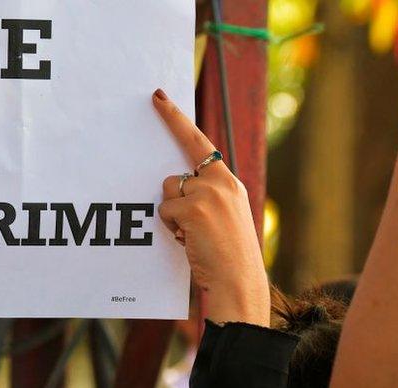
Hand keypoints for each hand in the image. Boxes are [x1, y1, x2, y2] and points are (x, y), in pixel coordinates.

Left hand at [152, 89, 268, 326]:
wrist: (238, 281)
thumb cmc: (227, 256)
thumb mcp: (224, 218)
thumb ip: (206, 197)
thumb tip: (175, 188)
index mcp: (230, 183)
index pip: (200, 144)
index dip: (176, 120)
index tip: (159, 98)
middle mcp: (221, 182)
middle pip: (176, 175)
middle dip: (173, 198)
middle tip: (180, 202)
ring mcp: (208, 192)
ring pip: (169, 191)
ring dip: (173, 216)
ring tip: (193, 236)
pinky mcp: (194, 207)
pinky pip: (165, 210)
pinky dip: (171, 227)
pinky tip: (189, 240)